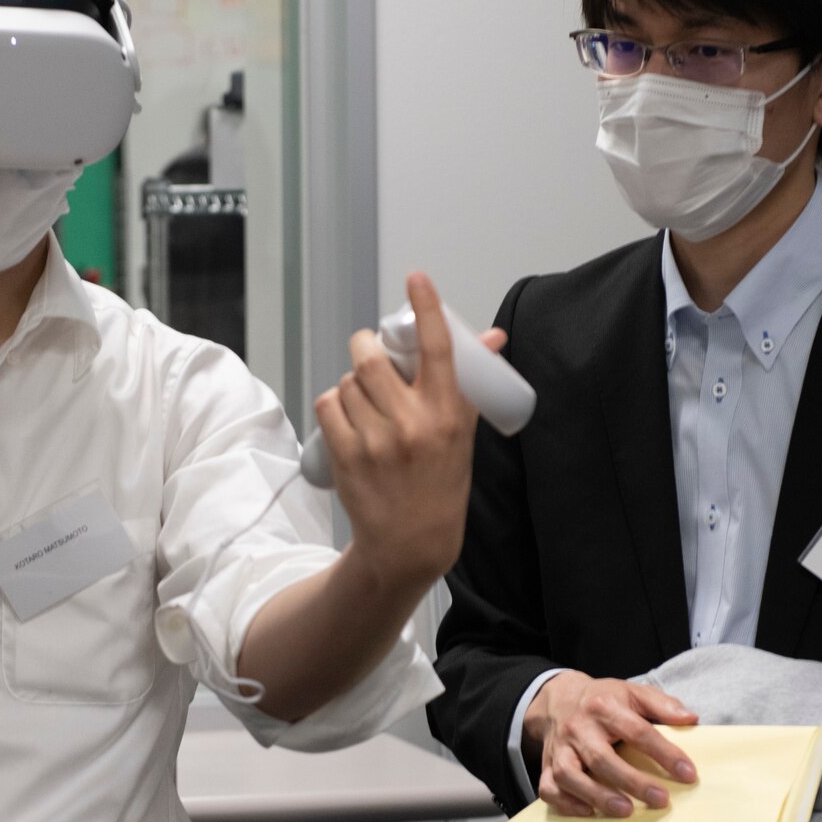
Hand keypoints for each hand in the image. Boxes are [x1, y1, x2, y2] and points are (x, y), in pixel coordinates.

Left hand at [311, 272, 504, 592]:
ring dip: (352, 384)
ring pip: (348, 380)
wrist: (410, 543)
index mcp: (448, 414)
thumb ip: (471, 384)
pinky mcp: (347, 455)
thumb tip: (493, 336)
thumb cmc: (440, 483)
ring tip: (366, 405)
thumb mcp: (464, 434)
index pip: (438, 348)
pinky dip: (334, 406)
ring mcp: (377, 441)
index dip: (427, 308)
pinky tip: (348, 421)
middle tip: (370, 355)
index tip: (416, 278)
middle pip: (372, 357)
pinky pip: (328, 404)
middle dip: (365, 348)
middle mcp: (413, 424)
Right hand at [526, 670, 698, 816]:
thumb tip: (691, 719)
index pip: (637, 731)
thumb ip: (663, 704)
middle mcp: (578, 728)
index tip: (688, 774)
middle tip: (661, 800)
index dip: (664, 754)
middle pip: (601, 758)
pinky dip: (566, 803)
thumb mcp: (633, 692)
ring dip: (597, 796)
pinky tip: (589, 812)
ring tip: (626, 811)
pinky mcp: (547, 765)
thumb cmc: (603, 700)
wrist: (557, 698)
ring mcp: (559, 748)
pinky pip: (548, 788)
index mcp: (604, 707)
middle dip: (632, 781)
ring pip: (569, 775)